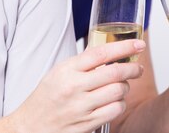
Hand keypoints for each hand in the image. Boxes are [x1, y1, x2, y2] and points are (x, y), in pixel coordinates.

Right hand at [6, 39, 145, 132]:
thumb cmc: (46, 97)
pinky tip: (115, 101)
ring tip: (121, 86)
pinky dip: (120, 104)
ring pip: (118, 92)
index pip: (101, 53)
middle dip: (132, 68)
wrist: (31, 126)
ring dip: (125, 87)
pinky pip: (115, 110)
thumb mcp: (58, 72)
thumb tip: (107, 49)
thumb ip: (82, 62)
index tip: (138, 44)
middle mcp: (75, 87)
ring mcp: (81, 107)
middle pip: (114, 73)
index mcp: (67, 70)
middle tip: (137, 68)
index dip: (123, 47)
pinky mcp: (87, 124)